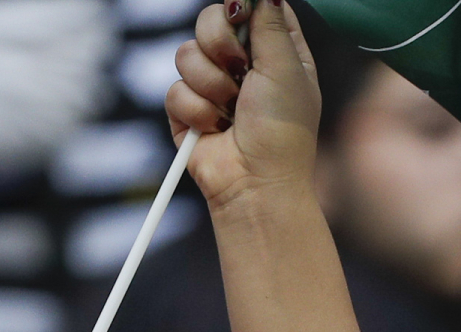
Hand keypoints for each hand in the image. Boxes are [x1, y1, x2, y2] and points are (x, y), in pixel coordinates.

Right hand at [167, 0, 319, 213]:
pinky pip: (175, 89)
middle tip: (239, 69)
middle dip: (220, 42)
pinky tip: (216, 130)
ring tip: (231, 111)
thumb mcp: (286, 68)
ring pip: (187, 53)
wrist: (256, 183)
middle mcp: (244, 66)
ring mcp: (213, 87)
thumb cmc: (283, 131)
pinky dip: (196, 111)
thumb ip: (269, 23)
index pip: (254, 8)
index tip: (240, 12)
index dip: (243, 5)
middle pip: (211, 20)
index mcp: (276, 53)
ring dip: (211, 85)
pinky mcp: (187, 110)